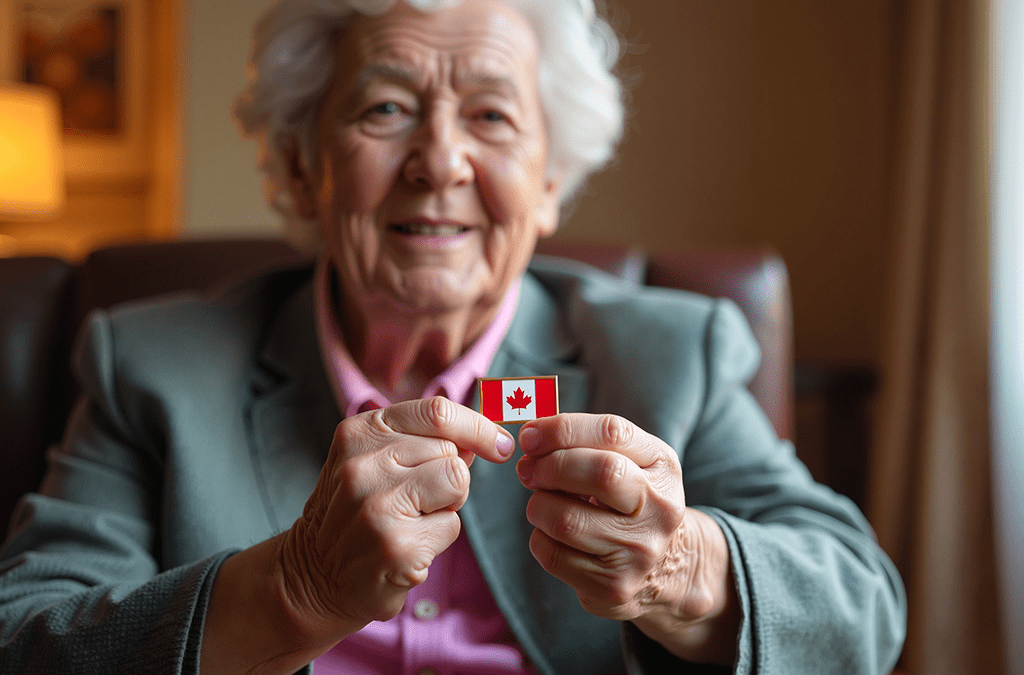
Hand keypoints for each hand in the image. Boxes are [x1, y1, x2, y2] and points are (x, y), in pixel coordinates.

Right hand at [282, 397, 514, 632]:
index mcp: (359, 432)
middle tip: (416, 500)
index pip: (437, 412)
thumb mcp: (374, 460)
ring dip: (448, 505)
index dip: (478, 426)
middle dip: (449, 475)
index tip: (500, 444)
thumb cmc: (357, 511)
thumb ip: (423, 441)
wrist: (315, 574)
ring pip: (458, 483)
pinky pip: (452, 526)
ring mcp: (378, 505)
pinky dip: (439, 539)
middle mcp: (363, 464)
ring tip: (412, 521)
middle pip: (452, 451)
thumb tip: (484, 436)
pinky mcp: (396, 546)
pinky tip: (406, 547)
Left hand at [514, 413, 688, 619]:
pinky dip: (540, 538)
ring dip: (539, 506)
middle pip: (600, 473)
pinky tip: (553, 534)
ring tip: (544, 504)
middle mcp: (659, 508)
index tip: (529, 435)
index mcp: (663, 467)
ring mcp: (638, 551)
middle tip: (528, 470)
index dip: (562, 429)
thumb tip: (531, 439)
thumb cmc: (630, 502)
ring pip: (565, 520)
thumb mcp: (630, 463)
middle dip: (549, 467)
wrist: (666, 568)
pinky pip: (552, 555)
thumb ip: (587, 442)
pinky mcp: (613, 586)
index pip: (613, 433)